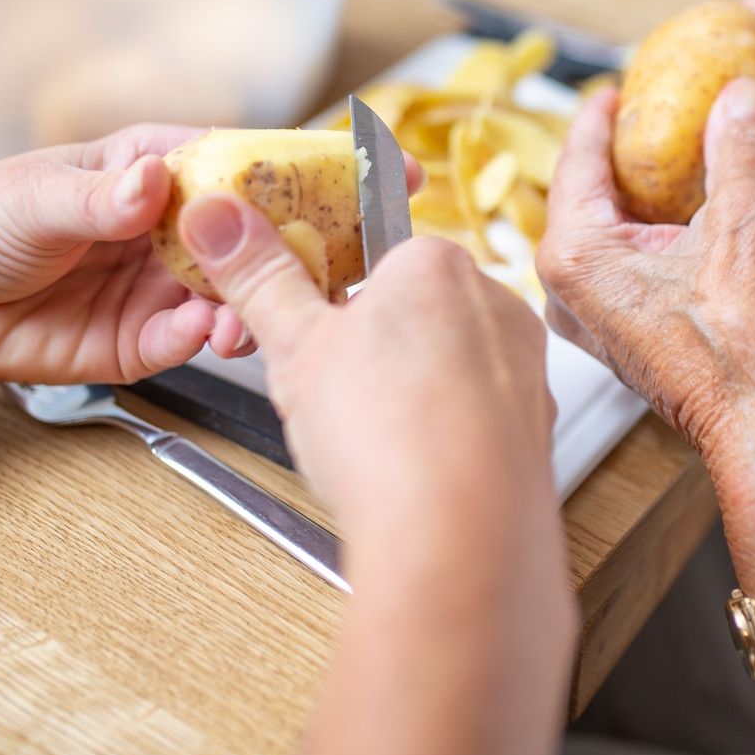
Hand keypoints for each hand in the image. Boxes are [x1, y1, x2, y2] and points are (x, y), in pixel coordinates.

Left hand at [0, 124, 252, 402]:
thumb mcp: (33, 197)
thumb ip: (98, 198)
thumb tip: (151, 182)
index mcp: (145, 171)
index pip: (220, 166)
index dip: (258, 180)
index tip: (290, 196)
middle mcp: (163, 229)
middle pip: (236, 238)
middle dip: (263, 256)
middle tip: (279, 272)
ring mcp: (155, 286)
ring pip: (223, 295)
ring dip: (240, 307)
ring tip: (235, 319)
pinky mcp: (140, 340)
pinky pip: (182, 340)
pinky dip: (199, 339)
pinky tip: (198, 334)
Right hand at [175, 194, 557, 534]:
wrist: (459, 536)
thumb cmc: (388, 435)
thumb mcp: (296, 346)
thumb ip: (259, 277)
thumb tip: (218, 218)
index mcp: (435, 263)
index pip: (375, 258)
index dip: (332, 303)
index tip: (308, 335)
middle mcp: (495, 304)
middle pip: (415, 313)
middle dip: (370, 351)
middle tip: (331, 395)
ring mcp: (523, 368)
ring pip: (449, 368)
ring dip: (409, 395)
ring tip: (372, 440)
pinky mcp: (536, 427)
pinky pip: (478, 419)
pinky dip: (447, 438)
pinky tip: (414, 468)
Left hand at [538, 79, 754, 473]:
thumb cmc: (745, 349)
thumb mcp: (748, 222)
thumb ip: (739, 147)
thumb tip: (741, 96)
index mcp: (574, 255)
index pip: (578, 159)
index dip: (602, 115)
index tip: (618, 87)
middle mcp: (567, 289)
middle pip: (586, 194)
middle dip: (623, 153)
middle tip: (653, 113)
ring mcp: (590, 316)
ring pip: (604, 231)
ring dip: (639, 193)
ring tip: (676, 155)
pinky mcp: (619, 333)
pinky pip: (620, 263)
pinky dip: (649, 231)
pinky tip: (688, 211)